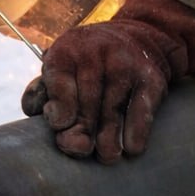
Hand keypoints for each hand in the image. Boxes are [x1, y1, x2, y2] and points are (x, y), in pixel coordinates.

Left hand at [21, 0, 194, 162]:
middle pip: (87, 103)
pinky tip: (131, 148)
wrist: (135, 39)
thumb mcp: (61, 67)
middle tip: (81, 150)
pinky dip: (137, 132)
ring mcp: (126, 65)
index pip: (59, 85)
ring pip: (113, 110)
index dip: (59, 112)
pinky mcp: (150, 78)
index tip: (61, 127)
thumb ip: (44, 93)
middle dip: (83, 132)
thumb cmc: (86, 65)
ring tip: (107, 156)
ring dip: (109, 139)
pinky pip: (142, 110)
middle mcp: (97, 53)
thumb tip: (48, 120)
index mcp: (67, 50)